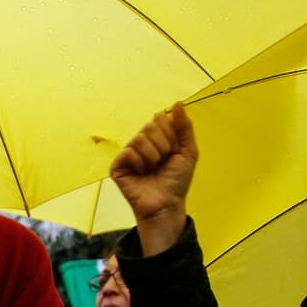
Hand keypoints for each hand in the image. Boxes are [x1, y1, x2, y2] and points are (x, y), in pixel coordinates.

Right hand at [110, 102, 196, 256]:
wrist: (167, 204)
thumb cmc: (177, 181)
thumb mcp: (188, 151)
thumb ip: (184, 127)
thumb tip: (177, 103)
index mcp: (156, 138)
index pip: (160, 118)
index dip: (171, 134)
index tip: (174, 151)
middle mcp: (141, 143)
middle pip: (149, 125)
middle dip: (163, 145)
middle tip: (163, 162)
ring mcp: (128, 154)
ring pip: (139, 139)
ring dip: (153, 156)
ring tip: (153, 169)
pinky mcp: (117, 166)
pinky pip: (128, 152)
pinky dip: (139, 163)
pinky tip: (141, 174)